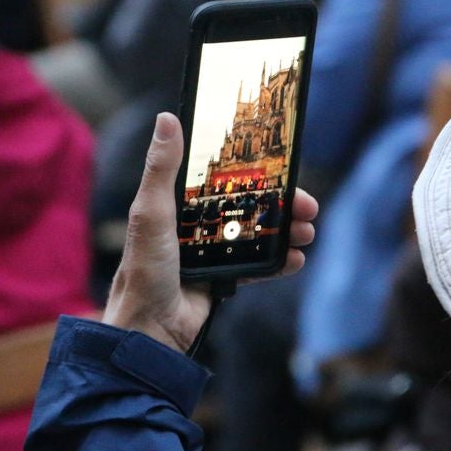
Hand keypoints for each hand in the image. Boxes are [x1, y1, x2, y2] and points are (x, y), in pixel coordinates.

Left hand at [103, 113, 317, 352]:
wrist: (149, 331)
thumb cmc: (143, 270)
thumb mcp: (151, 212)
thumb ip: (162, 168)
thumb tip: (167, 119)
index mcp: (179, 203)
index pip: (225, 177)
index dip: (257, 171)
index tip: (285, 167)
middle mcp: (196, 223)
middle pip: (250, 204)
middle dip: (282, 204)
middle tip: (308, 206)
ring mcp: (211, 251)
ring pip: (259, 233)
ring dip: (286, 231)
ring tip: (307, 232)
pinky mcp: (222, 278)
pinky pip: (257, 265)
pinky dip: (279, 262)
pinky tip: (296, 260)